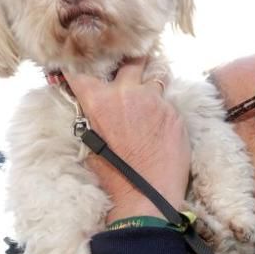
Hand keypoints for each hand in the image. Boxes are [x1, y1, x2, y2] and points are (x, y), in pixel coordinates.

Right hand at [65, 59, 189, 224]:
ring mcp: (154, 101)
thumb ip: (91, 118)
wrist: (148, 195)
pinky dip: (165, 107)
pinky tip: (162, 123)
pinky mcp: (175, 113)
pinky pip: (169, 101)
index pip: (80, 71)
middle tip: (133, 60)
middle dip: (131, 59)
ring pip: (157, 74)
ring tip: (153, 88)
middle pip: (131, 60)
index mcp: (99, 101)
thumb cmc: (116, 176)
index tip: (82, 59)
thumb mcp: (91, 144)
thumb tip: (89, 106)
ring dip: (154, 78)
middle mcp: (127, 93)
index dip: (80, 64)